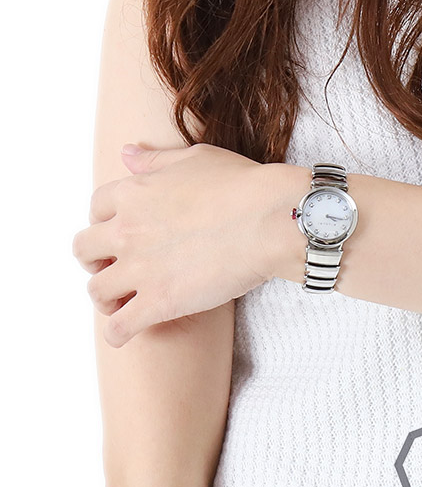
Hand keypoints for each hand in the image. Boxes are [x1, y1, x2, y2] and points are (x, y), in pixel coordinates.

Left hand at [72, 142, 298, 347]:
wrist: (271, 219)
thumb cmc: (243, 185)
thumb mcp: (196, 158)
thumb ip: (156, 160)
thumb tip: (127, 153)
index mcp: (134, 193)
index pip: (96, 208)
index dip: (107, 220)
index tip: (122, 230)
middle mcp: (127, 230)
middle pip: (84, 250)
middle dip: (97, 259)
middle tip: (119, 266)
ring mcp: (140, 268)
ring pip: (96, 291)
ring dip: (106, 297)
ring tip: (125, 301)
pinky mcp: (159, 302)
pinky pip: (118, 328)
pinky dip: (118, 333)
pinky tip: (130, 331)